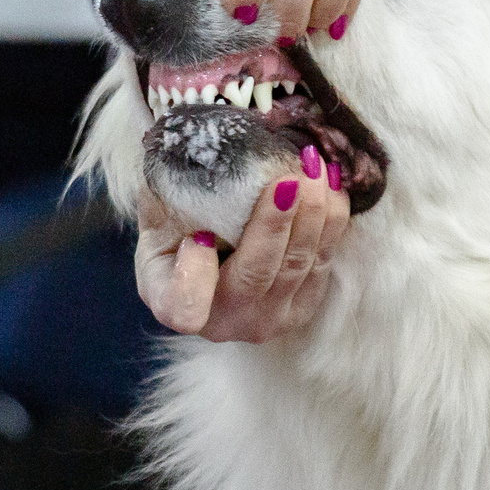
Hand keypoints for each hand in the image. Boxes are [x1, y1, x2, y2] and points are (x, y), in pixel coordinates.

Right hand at [134, 163, 350, 343]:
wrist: (208, 250)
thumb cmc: (176, 227)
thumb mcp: (158, 213)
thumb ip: (171, 202)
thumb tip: (207, 167)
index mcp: (174, 304)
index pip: (181, 307)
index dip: (192, 276)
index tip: (198, 237)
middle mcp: (223, 323)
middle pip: (256, 275)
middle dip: (276, 223)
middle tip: (288, 177)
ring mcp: (268, 319)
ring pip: (298, 266)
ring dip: (312, 214)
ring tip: (314, 168)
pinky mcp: (302, 307)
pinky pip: (323, 262)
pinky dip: (330, 220)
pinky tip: (330, 183)